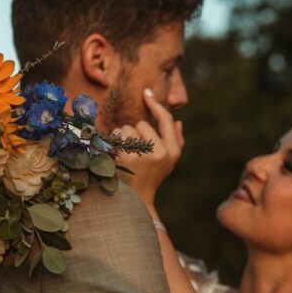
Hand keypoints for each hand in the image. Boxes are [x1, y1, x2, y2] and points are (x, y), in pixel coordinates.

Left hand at [115, 88, 184, 207]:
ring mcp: (143, 155)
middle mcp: (160, 152)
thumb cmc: (152, 177)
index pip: (165, 120)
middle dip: (135, 133)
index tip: (146, 92)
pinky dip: (113, 144)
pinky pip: (116, 138)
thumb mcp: (169, 162)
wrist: (136, 200)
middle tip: (134, 152)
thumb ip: (177, 141)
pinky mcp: (126, 158)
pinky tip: (117, 157)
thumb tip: (178, 120)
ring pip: (126, 130)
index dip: (155, 104)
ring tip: (126, 156)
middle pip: (141, 124)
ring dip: (122, 139)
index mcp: (173, 151)